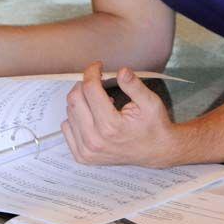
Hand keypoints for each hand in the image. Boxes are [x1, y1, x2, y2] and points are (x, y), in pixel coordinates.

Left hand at [61, 61, 178, 167]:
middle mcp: (95, 140)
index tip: (98, 66)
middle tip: (97, 82)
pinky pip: (66, 128)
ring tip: (99, 102)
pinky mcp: (82, 157)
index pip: (90, 88)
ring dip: (81, 100)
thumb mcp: (150, 102)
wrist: (157, 152)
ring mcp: (87, 151)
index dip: (92, 71)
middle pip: (75, 99)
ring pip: (69, 112)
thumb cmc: (154, 125)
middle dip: (84, 84)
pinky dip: (76, 116)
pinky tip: (92, 116)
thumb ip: (134, 85)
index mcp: (111, 125)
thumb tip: (121, 71)